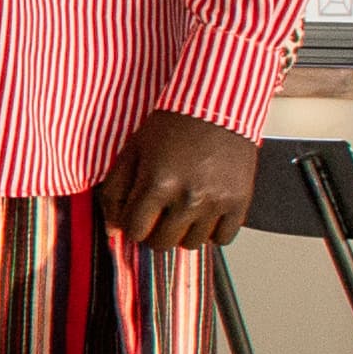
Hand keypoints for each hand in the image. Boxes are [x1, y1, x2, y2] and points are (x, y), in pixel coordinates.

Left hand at [95, 107, 264, 253]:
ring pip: (191, 244)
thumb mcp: (132, 152)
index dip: (132, 224)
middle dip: (154, 232)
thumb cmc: (171, 127)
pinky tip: (204, 213)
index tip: (137, 214)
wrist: (215, 108)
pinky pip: (222, 239)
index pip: (135, 230)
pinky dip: (211, 231)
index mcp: (157, 184)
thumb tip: (113, 230)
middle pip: (162, 243)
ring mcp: (216, 202)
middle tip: (158, 214)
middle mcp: (188, 197)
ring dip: (182, 233)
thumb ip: (115, 191)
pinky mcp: (239, 202)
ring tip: (182, 210)